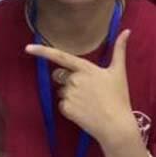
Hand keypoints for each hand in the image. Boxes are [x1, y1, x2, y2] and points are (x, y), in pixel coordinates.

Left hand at [26, 30, 138, 147]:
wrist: (116, 125)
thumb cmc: (118, 96)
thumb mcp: (119, 71)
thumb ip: (120, 49)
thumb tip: (127, 31)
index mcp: (85, 68)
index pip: (61, 56)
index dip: (43, 51)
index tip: (28, 48)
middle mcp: (74, 79)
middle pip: (59, 75)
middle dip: (66, 79)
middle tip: (86, 88)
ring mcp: (69, 95)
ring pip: (61, 90)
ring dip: (69, 94)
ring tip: (87, 101)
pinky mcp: (66, 109)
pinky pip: (61, 104)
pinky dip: (69, 107)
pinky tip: (83, 111)